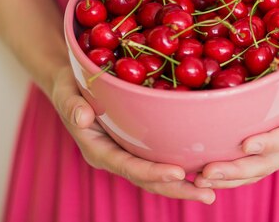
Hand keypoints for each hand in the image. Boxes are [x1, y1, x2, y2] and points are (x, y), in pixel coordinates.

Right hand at [49, 66, 215, 203]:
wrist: (75, 84)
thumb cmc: (70, 85)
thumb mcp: (65, 90)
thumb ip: (71, 104)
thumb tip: (82, 117)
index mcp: (99, 150)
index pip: (127, 166)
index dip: (152, 172)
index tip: (178, 173)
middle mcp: (116, 157)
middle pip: (148, 180)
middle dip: (177, 189)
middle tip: (208, 195)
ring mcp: (129, 153)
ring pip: (158, 175)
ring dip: (184, 185)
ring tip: (213, 191)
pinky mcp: (141, 145)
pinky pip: (162, 158)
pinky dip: (184, 166)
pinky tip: (207, 166)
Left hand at [194, 47, 278, 188]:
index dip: (271, 143)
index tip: (246, 145)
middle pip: (268, 162)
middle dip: (239, 169)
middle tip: (209, 171)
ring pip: (255, 172)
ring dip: (228, 178)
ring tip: (200, 179)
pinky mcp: (267, 154)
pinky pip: (248, 170)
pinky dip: (227, 176)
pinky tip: (202, 177)